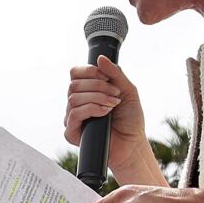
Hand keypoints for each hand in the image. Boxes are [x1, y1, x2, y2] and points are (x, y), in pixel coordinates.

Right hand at [64, 56, 151, 178]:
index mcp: (86, 91)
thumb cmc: (130, 120)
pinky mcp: (71, 132)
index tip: (107, 78)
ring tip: (112, 105)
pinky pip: (74, 114)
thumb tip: (100, 58)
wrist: (132, 144)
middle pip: (74, 84)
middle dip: (98, 86)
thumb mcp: (127, 90)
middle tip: (115, 95)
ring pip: (73, 98)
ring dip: (97, 98)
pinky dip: (92, 109)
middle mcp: (76, 103)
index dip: (90, 71)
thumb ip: (115, 73)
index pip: (75, 73)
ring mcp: (72, 118)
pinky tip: (105, 114)